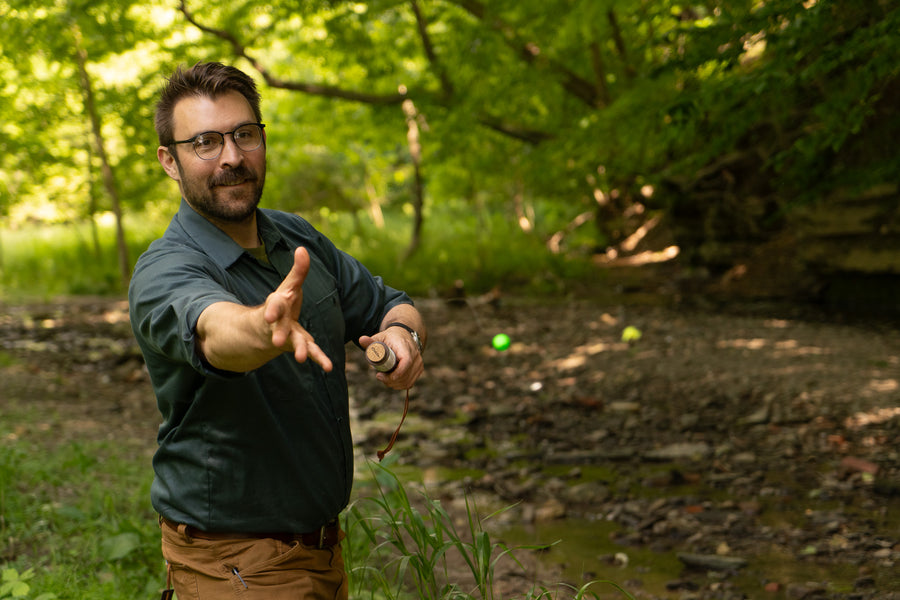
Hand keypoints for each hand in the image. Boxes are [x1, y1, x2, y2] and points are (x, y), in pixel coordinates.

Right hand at [264, 247, 332, 371]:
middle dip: (279, 334)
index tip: (271, 315)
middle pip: (280, 328)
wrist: (268, 329)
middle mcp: (280, 323)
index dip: (273, 309)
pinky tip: (329, 368)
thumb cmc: (282, 304)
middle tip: (278, 342)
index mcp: (277, 306)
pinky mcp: (300, 345)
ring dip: (299, 350)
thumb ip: (297, 271)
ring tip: (302, 359)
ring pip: (294, 343)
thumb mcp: (288, 287)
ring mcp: (289, 336)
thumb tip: (303, 249)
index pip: (274, 306)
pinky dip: (320, 359)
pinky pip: (311, 352)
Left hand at [360, 327, 423, 389]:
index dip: (396, 373)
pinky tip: (391, 380)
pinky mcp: (419, 370)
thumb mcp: (380, 337)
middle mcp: (415, 356)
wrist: (404, 336)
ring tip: (384, 378)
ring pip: (407, 382)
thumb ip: (371, 342)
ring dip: (394, 384)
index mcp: (405, 347)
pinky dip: (400, 385)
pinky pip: (410, 383)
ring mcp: (419, 364)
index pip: (406, 362)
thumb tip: (361, 339)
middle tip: (379, 376)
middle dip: (390, 381)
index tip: (382, 376)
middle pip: (405, 376)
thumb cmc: (391, 338)